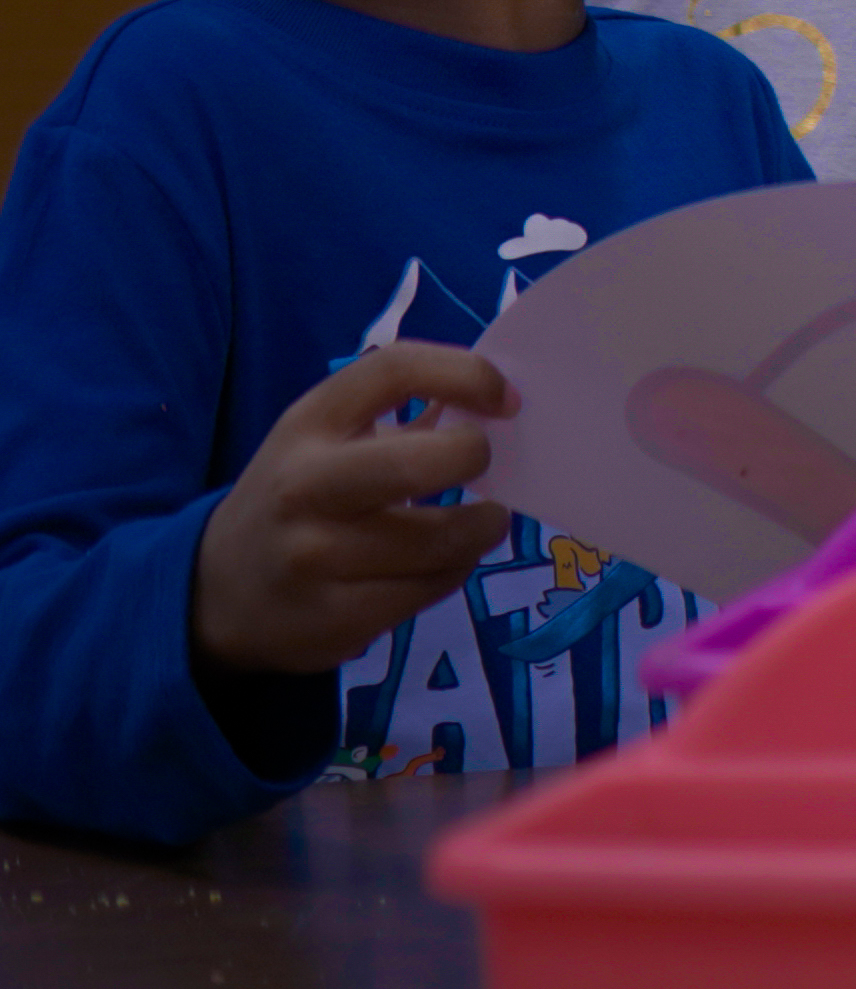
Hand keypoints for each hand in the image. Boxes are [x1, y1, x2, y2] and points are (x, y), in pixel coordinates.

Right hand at [192, 346, 510, 675]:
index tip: (506, 400)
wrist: (218, 590)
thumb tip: (495, 400)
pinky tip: (442, 562)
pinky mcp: (334, 618)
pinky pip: (430, 589)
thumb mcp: (323, 438)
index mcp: (307, 424)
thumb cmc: (297, 497)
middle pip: (419, 463)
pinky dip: (455, 570)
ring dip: (480, 529)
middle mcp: (304, 487)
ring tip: (477, 523)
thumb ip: (397, 411)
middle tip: (485, 470)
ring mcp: (314, 557)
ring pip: (442, 541)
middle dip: (474, 460)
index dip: (466, 374)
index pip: (395, 370)